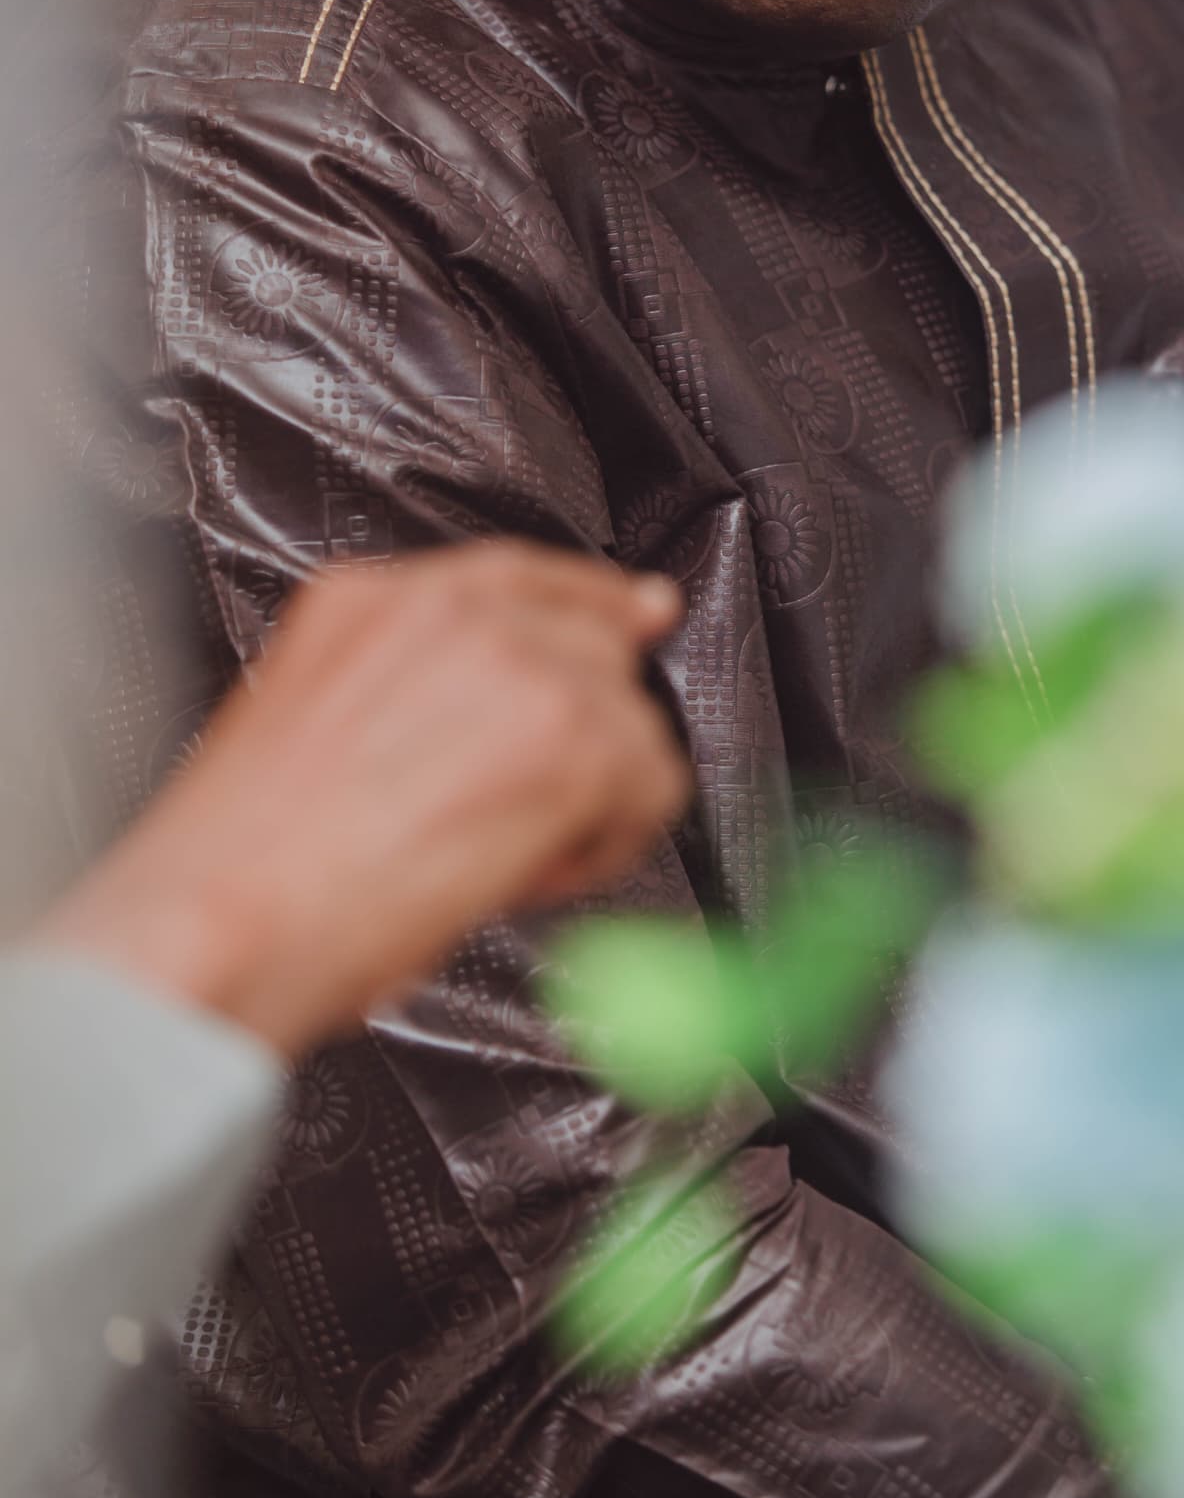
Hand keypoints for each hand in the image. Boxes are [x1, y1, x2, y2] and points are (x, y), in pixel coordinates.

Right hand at [32, 543, 687, 1055]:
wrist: (214, 925)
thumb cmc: (242, 865)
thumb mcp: (307, 720)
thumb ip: (406, 685)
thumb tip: (489, 720)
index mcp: (374, 598)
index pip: (519, 572)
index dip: (592, 601)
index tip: (639, 614)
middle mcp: (455, 611)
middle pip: (594, 638)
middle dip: (585, 725)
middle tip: (529, 810)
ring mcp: (521, 665)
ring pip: (630, 715)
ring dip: (596, 795)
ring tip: (509, 857)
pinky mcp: (572, 737)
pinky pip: (655, 781)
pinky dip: (614, 842)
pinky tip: (532, 874)